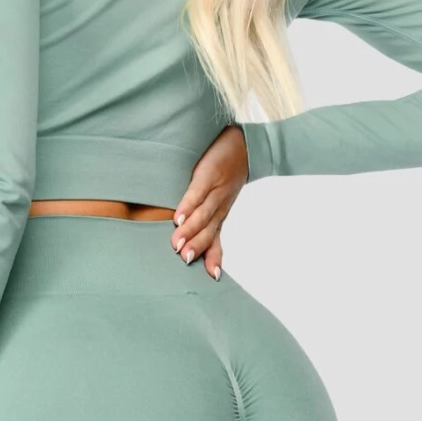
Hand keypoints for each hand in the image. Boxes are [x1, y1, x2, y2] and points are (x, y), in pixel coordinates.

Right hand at [172, 124, 247, 277]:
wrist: (244, 144)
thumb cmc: (227, 172)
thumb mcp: (218, 197)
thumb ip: (202, 214)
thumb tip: (182, 232)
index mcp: (220, 214)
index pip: (216, 239)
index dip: (213, 256)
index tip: (211, 276)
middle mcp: (220, 206)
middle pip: (209, 230)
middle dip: (198, 246)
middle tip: (185, 260)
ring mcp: (214, 190)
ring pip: (203, 215)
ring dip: (190, 231)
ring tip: (177, 245)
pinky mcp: (207, 174)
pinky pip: (197, 193)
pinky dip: (187, 206)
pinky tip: (177, 218)